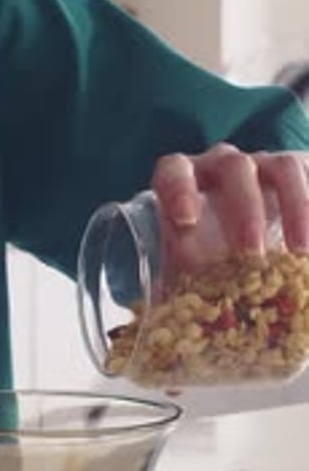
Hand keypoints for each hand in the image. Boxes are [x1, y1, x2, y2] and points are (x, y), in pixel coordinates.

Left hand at [152, 143, 308, 268]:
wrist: (254, 239)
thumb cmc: (209, 256)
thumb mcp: (192, 265)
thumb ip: (183, 279)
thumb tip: (179, 305)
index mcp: (187, 182)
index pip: (174, 170)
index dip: (178, 189)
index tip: (185, 220)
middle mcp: (224, 166)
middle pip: (234, 167)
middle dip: (244, 207)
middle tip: (251, 250)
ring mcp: (266, 164)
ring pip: (283, 168)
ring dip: (294, 206)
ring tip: (299, 251)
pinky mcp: (301, 170)